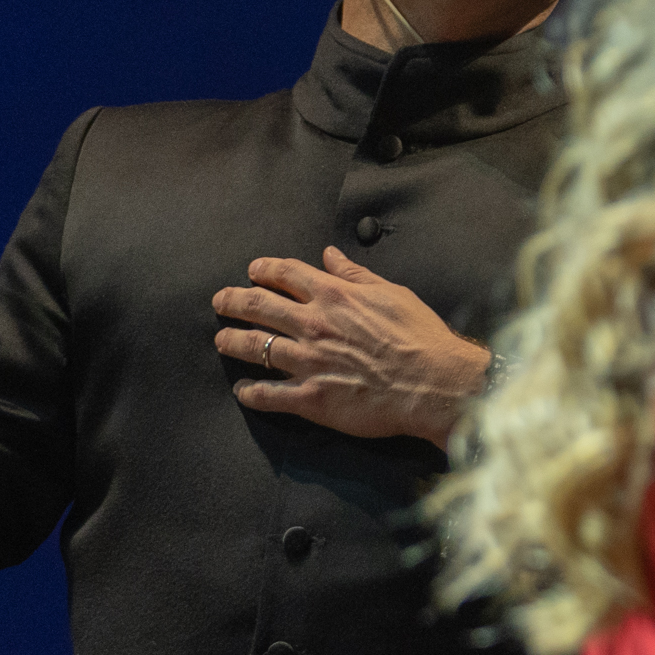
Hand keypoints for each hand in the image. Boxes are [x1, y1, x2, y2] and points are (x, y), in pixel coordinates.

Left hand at [211, 247, 489, 446]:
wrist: (434, 384)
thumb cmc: (420, 337)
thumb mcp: (392, 293)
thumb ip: (355, 274)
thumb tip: (330, 255)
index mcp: (334, 296)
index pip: (286, 274)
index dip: (264, 270)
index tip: (252, 271)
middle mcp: (314, 325)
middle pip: (259, 307)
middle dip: (233, 301)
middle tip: (220, 301)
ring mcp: (309, 362)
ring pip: (256, 347)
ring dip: (233, 342)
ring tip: (221, 340)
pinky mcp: (311, 399)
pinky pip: (270, 394)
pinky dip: (251, 392)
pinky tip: (243, 390)